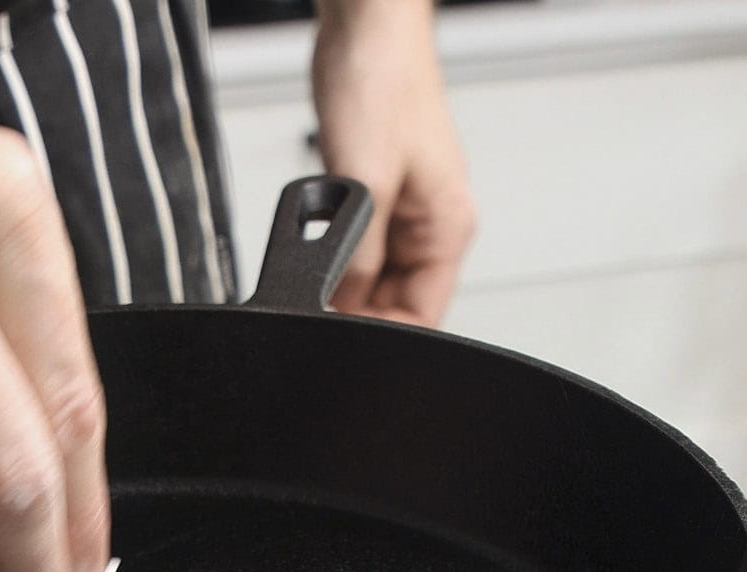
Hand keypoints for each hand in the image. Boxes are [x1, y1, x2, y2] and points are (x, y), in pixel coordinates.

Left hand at [312, 0, 475, 325]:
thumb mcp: (366, 183)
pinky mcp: (374, 198)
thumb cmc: (381, 82)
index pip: (424, 314)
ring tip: (317, 278)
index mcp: (447, 226)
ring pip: (372, 280)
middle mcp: (429, 225)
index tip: (343, 347)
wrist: (364, 28)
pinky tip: (316, 249)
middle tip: (318, 321)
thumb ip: (358, 257)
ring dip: (344, 288)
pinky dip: (336, 259)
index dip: (385, 340)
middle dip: (358, 317)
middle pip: (396, 304)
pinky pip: (357, 251)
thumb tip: (342, 310)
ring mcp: (401, 213)